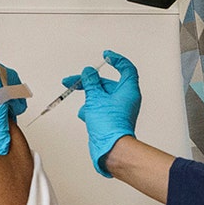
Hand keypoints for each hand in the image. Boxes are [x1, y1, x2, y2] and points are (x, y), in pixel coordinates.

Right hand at [61, 50, 139, 177]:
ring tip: (82, 103)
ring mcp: (119, 109)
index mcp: (128, 90)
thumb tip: (88, 72)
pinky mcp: (111, 119)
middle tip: (75, 80)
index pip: (126, 68)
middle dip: (90, 81)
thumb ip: (91, 82)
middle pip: (107, 83)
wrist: (110, 149)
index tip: (106, 56)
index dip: (116, 60)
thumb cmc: (109, 125)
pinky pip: (100, 108)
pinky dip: (91, 108)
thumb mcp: (95, 98)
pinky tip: (85, 114)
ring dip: (89, 97)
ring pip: (101, 96)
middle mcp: (126, 99)